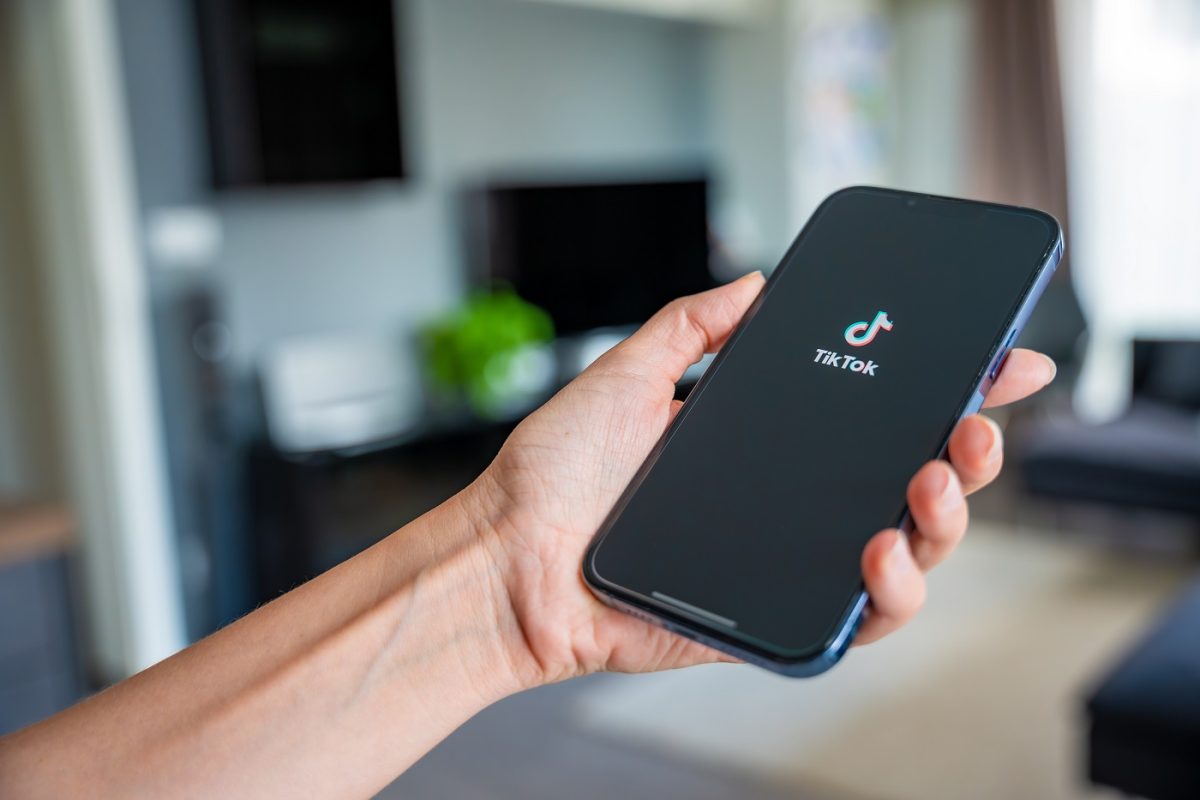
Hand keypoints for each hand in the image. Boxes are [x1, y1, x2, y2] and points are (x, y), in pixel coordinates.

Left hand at [474, 273, 1055, 685]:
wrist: (508, 559)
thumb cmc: (556, 474)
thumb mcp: (624, 374)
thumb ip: (690, 327)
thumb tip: (757, 283)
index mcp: (765, 443)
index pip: (873, 411)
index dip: (946, 388)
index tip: (1002, 358)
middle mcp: (788, 501)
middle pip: (910, 481)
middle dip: (966, 452)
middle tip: (969, 428)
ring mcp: (787, 560)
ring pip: (906, 550)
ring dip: (944, 520)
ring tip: (929, 483)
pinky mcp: (774, 618)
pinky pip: (858, 618)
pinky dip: (890, 594)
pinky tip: (880, 553)